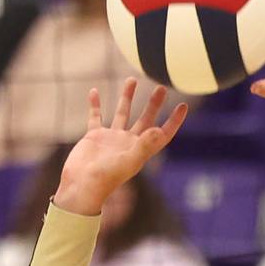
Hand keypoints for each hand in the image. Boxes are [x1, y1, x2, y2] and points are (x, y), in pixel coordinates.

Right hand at [55, 81, 186, 214]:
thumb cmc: (106, 178)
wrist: (82, 186)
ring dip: (127, 97)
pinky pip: (96, 116)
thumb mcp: (128, 161)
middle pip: (145, 119)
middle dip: (154, 104)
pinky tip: (95, 90)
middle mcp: (128, 143)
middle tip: (161, 87)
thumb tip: (159, 130)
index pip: (162, 133)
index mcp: (141, 150)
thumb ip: (144, 146)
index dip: (174, 121)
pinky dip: (95, 104)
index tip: (183, 105)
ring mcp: (111, 138)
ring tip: (132, 80)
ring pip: (122, 113)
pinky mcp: (94, 136)